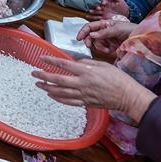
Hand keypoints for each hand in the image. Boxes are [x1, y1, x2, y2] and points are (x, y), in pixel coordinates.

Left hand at [32, 56, 156, 122]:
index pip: (64, 64)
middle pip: (58, 79)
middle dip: (44, 76)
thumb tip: (76, 63)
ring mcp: (83, 94)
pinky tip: (51, 95)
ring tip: (38, 84)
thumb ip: (87, 63)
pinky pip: (68, 101)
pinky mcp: (85, 103)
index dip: (51, 61)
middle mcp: (82, 83)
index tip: (41, 58)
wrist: (127, 96)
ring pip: (60, 92)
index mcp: (86, 71)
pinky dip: (58, 98)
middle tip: (33, 73)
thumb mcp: (103, 65)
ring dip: (47, 88)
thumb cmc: (118, 78)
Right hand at [75, 18, 136, 54]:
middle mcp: (103, 32)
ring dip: (99, 47)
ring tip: (107, 49)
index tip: (79, 38)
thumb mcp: (117, 29)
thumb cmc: (131, 30)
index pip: (90, 27)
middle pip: (90, 36)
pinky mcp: (110, 48)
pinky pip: (102, 50)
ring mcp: (107, 40)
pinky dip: (104, 51)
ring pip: (96, 44)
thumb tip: (91, 35)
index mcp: (104, 24)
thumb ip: (104, 32)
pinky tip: (110, 51)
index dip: (83, 31)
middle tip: (89, 45)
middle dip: (89, 41)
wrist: (142, 39)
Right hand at [87, 0, 130, 20]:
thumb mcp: (120, 1)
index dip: (103, 2)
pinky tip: (91, 18)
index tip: (103, 3)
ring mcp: (103, 14)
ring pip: (96, 13)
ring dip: (93, 12)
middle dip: (97, 7)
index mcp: (107, 4)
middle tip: (97, 8)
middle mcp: (104, 9)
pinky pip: (97, 19)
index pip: (104, 2)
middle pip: (99, 7)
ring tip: (90, 12)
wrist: (126, 15)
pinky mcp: (103, 19)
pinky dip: (94, 19)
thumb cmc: (122, 7)